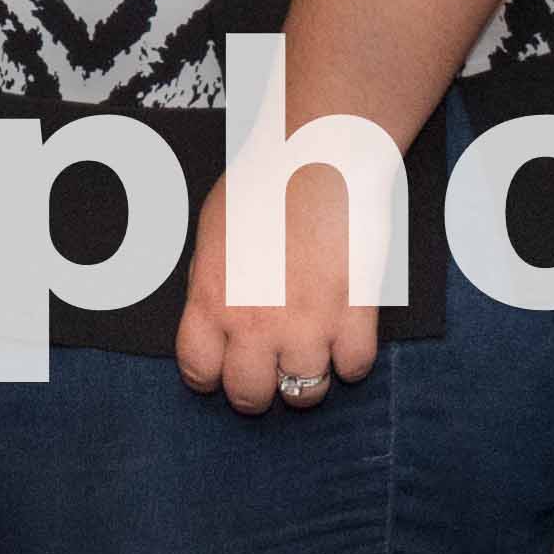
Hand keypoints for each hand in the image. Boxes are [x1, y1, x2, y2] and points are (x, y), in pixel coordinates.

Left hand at [171, 152, 389, 415]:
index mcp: (211, 301)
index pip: (198, 372)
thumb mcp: (212, 233)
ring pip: (305, 394)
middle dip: (258, 392)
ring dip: (308, 378)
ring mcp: (306, 324)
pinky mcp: (355, 315)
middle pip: (250, 396)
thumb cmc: (265, 183)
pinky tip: (347, 338)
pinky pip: (355, 368)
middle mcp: (253, 323)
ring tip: (313, 354)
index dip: (211, 377)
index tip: (223, 370)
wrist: (319, 156)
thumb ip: (209, 283)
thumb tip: (211, 316)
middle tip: (271, 374)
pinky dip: (353, 360)